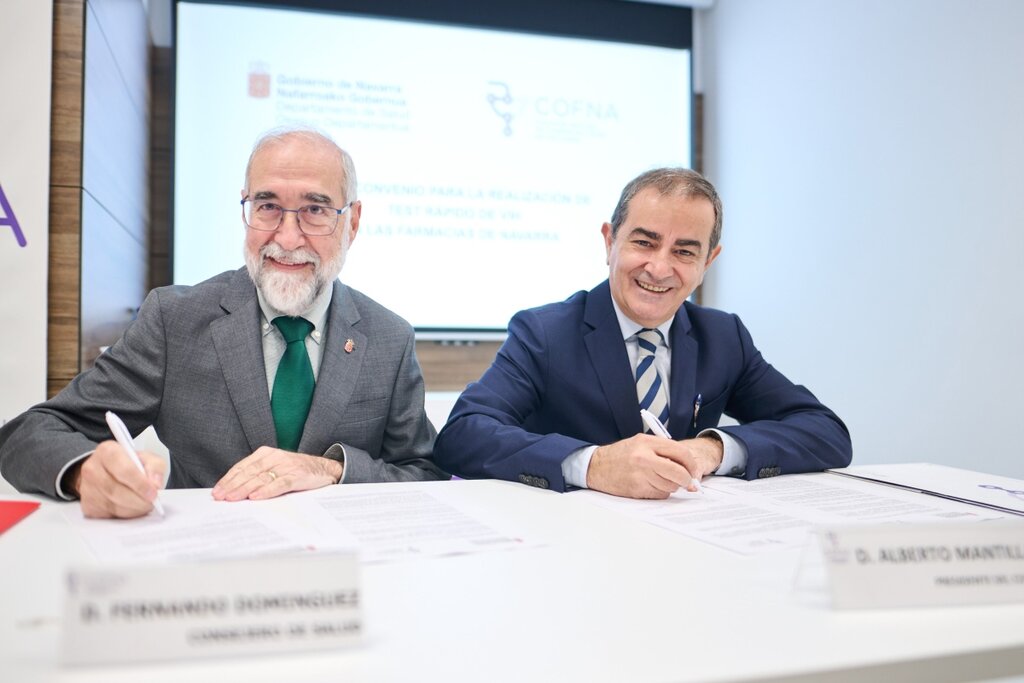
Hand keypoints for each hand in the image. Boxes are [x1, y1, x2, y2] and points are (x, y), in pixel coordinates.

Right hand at [71, 440, 166, 518]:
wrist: (107, 472)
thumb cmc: (128, 464)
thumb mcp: (147, 458)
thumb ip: (155, 467)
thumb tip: (156, 484)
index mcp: (107, 451)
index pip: (123, 469)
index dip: (140, 484)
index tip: (153, 493)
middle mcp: (92, 468)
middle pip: (116, 490)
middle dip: (138, 500)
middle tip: (152, 502)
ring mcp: (86, 488)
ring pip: (113, 505)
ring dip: (133, 509)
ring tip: (144, 504)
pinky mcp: (87, 505)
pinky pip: (109, 515)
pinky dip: (125, 514)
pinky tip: (131, 507)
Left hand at [211, 447, 342, 501]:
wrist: (325, 468)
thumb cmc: (296, 471)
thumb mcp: (275, 468)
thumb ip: (258, 475)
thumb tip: (234, 491)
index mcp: (266, 453)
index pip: (242, 467)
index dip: (228, 479)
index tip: (217, 491)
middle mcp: (275, 457)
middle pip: (249, 472)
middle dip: (232, 485)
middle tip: (220, 497)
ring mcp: (286, 466)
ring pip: (261, 478)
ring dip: (245, 489)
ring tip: (233, 498)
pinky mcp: (297, 476)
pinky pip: (279, 484)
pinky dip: (266, 491)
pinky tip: (256, 496)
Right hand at [586, 434, 723, 498]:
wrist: (596, 467)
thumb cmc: (621, 455)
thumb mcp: (641, 443)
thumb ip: (664, 452)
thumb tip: (688, 468)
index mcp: (647, 442)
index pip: (680, 453)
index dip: (691, 464)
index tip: (694, 470)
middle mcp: (644, 458)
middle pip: (678, 473)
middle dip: (686, 479)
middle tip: (687, 482)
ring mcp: (640, 475)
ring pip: (670, 486)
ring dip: (671, 486)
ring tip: (660, 480)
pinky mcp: (636, 489)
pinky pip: (659, 494)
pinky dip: (660, 492)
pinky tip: (650, 485)